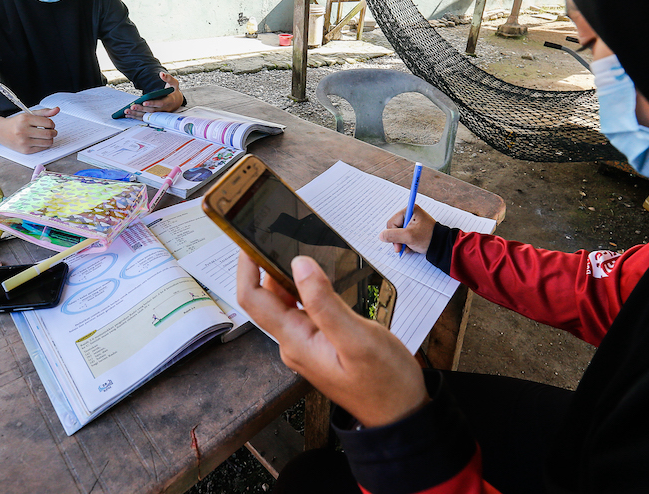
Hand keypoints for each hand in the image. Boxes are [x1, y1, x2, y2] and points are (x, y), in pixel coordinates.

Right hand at [0, 107, 58, 153]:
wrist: (0, 131)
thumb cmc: (16, 122)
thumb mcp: (29, 114)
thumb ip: (44, 112)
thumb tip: (57, 110)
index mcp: (25, 119)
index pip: (48, 123)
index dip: (52, 124)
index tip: (50, 124)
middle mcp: (23, 131)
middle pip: (49, 134)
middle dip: (54, 132)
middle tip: (52, 131)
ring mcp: (24, 142)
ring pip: (47, 142)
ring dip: (50, 139)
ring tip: (46, 136)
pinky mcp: (25, 150)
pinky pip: (42, 148)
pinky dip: (44, 145)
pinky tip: (40, 141)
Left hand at [122, 72, 184, 118]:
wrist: (176, 101)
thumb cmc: (173, 91)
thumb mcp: (174, 83)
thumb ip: (168, 78)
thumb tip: (161, 74)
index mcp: (169, 101)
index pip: (160, 103)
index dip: (152, 103)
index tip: (144, 102)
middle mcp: (164, 109)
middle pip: (152, 111)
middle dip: (141, 109)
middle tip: (132, 106)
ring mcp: (160, 114)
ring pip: (148, 116)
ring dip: (137, 114)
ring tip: (127, 111)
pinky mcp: (155, 116)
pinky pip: (146, 117)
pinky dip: (137, 117)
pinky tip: (129, 115)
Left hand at [236, 253, 427, 427]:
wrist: (401, 415)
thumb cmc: (385, 382)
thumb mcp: (357, 339)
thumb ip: (325, 302)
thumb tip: (299, 265)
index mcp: (295, 341)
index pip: (253, 299)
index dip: (247, 267)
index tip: (249, 239)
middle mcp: (294, 343)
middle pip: (266, 299)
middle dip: (265, 266)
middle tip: (277, 234)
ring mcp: (306, 345)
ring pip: (285, 303)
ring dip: (286, 277)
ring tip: (298, 248)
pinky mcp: (320, 344)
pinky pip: (303, 311)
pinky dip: (304, 290)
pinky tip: (318, 279)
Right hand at [379, 206, 435, 255]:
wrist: (442, 246)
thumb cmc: (428, 238)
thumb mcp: (409, 237)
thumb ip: (393, 236)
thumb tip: (381, 236)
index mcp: (410, 210)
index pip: (392, 222)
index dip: (393, 234)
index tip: (397, 245)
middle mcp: (411, 214)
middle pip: (394, 227)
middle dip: (397, 239)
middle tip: (401, 248)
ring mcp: (413, 221)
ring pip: (398, 233)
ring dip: (402, 242)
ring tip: (409, 247)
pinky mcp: (414, 228)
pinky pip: (404, 235)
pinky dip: (406, 242)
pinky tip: (411, 246)